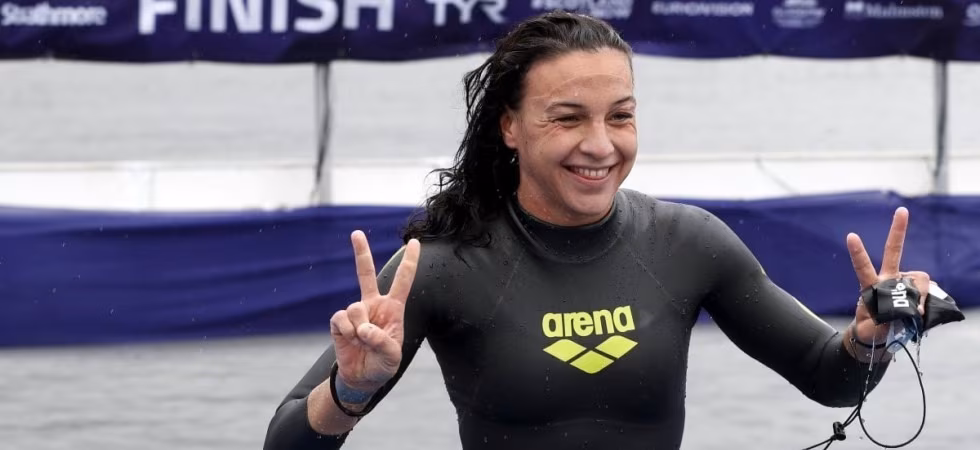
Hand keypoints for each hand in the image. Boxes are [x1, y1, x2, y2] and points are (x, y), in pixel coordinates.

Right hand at [330, 230, 420, 393]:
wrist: (362, 378)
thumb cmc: (383, 364)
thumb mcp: (392, 357)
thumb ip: (382, 342)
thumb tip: (363, 329)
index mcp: (393, 308)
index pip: (403, 280)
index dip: (409, 262)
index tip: (415, 242)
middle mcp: (373, 305)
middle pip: (366, 273)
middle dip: (361, 252)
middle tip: (356, 233)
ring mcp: (356, 312)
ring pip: (355, 308)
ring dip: (360, 329)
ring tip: (363, 343)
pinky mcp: (339, 322)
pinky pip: (341, 319)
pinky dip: (347, 333)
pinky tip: (351, 342)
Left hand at [846, 207, 927, 346]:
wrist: (879, 337)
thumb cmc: (873, 329)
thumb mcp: (873, 328)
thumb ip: (889, 318)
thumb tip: (916, 309)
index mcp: (870, 287)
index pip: (863, 267)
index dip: (858, 253)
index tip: (851, 236)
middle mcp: (886, 280)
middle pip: (893, 251)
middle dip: (898, 230)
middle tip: (902, 210)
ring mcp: (902, 283)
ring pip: (918, 279)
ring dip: (919, 296)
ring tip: (911, 314)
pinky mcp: (915, 291)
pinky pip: (928, 290)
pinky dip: (926, 301)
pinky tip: (919, 311)